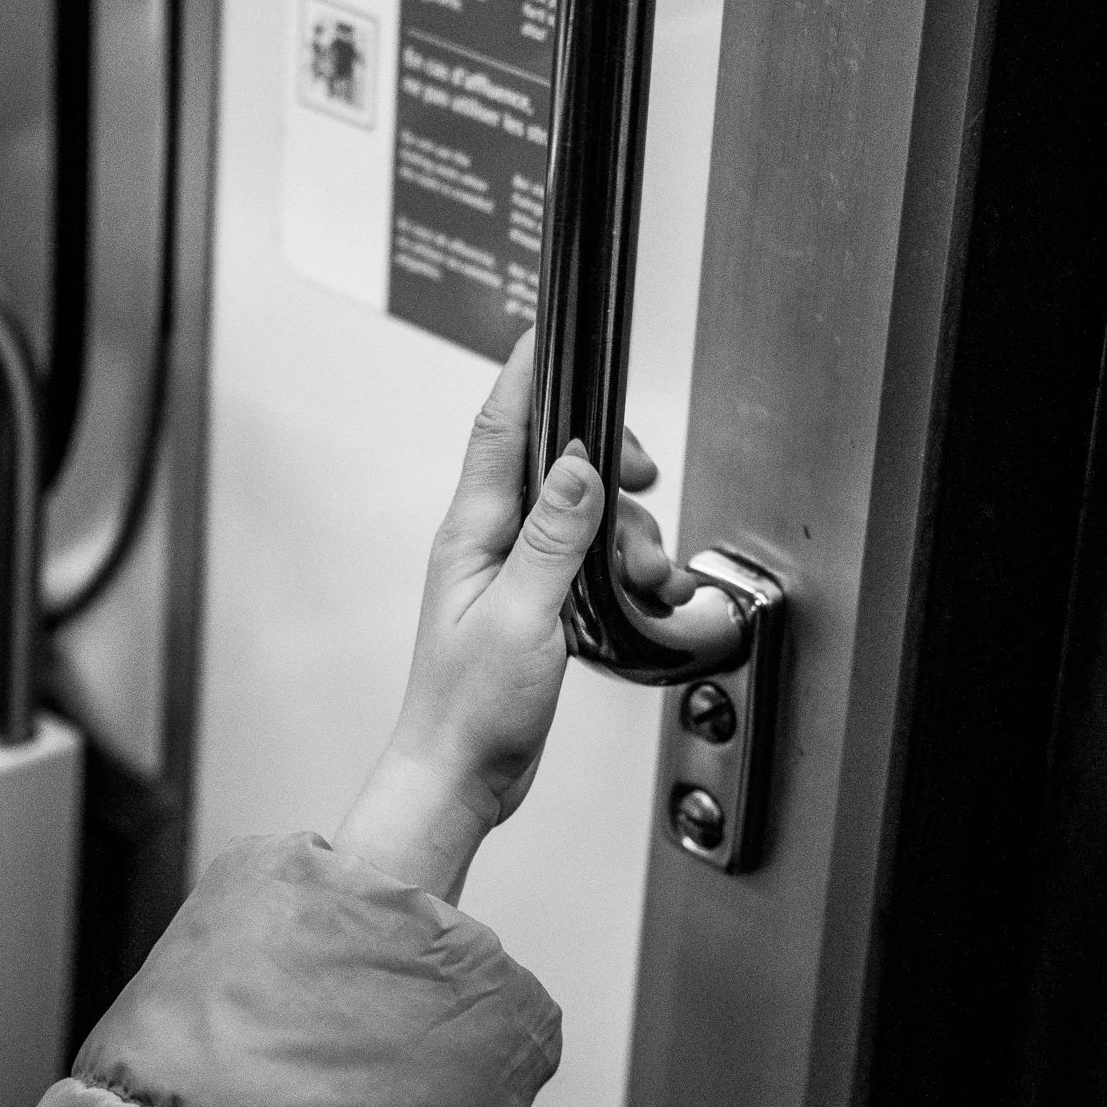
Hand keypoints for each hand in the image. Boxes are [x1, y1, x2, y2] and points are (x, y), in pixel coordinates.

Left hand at [332, 331, 688, 901]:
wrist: (462, 776)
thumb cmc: (471, 708)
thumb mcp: (524, 614)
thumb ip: (553, 535)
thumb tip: (574, 461)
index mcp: (473, 532)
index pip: (498, 429)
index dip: (525, 375)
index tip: (550, 330)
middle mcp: (491, 543)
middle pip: (554, 463)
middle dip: (609, 466)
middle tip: (644, 483)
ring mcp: (515, 572)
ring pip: (584, 515)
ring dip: (626, 535)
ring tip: (644, 577)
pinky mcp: (538, 603)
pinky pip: (588, 561)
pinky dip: (623, 570)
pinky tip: (644, 596)